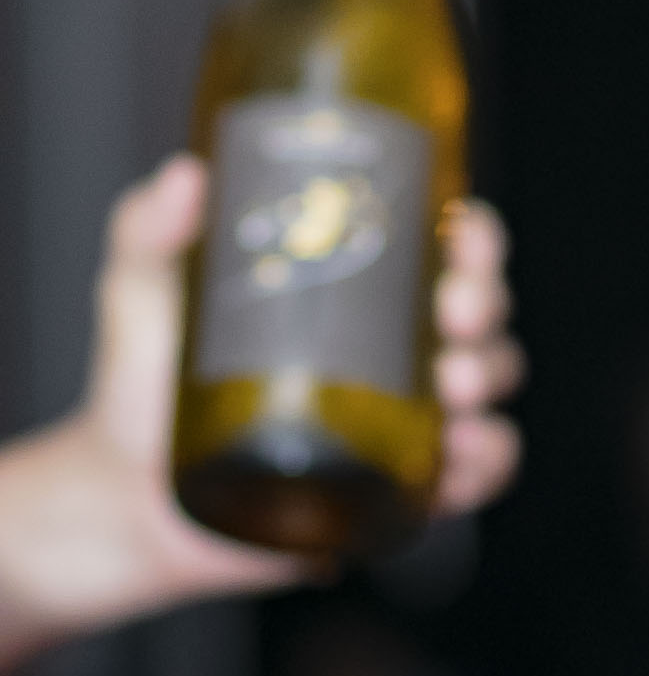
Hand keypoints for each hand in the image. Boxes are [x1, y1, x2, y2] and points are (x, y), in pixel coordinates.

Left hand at [0, 157, 524, 658]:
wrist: (130, 499)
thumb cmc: (142, 391)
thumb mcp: (139, 292)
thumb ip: (150, 229)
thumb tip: (187, 175)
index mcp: (354, 293)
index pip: (438, 248)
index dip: (472, 236)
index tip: (458, 233)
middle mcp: (393, 353)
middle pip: (479, 314)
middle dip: (486, 304)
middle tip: (453, 313)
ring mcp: (403, 425)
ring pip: (490, 388)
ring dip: (490, 378)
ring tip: (455, 386)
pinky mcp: (399, 492)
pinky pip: (475, 474)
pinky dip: (486, 461)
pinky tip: (461, 452)